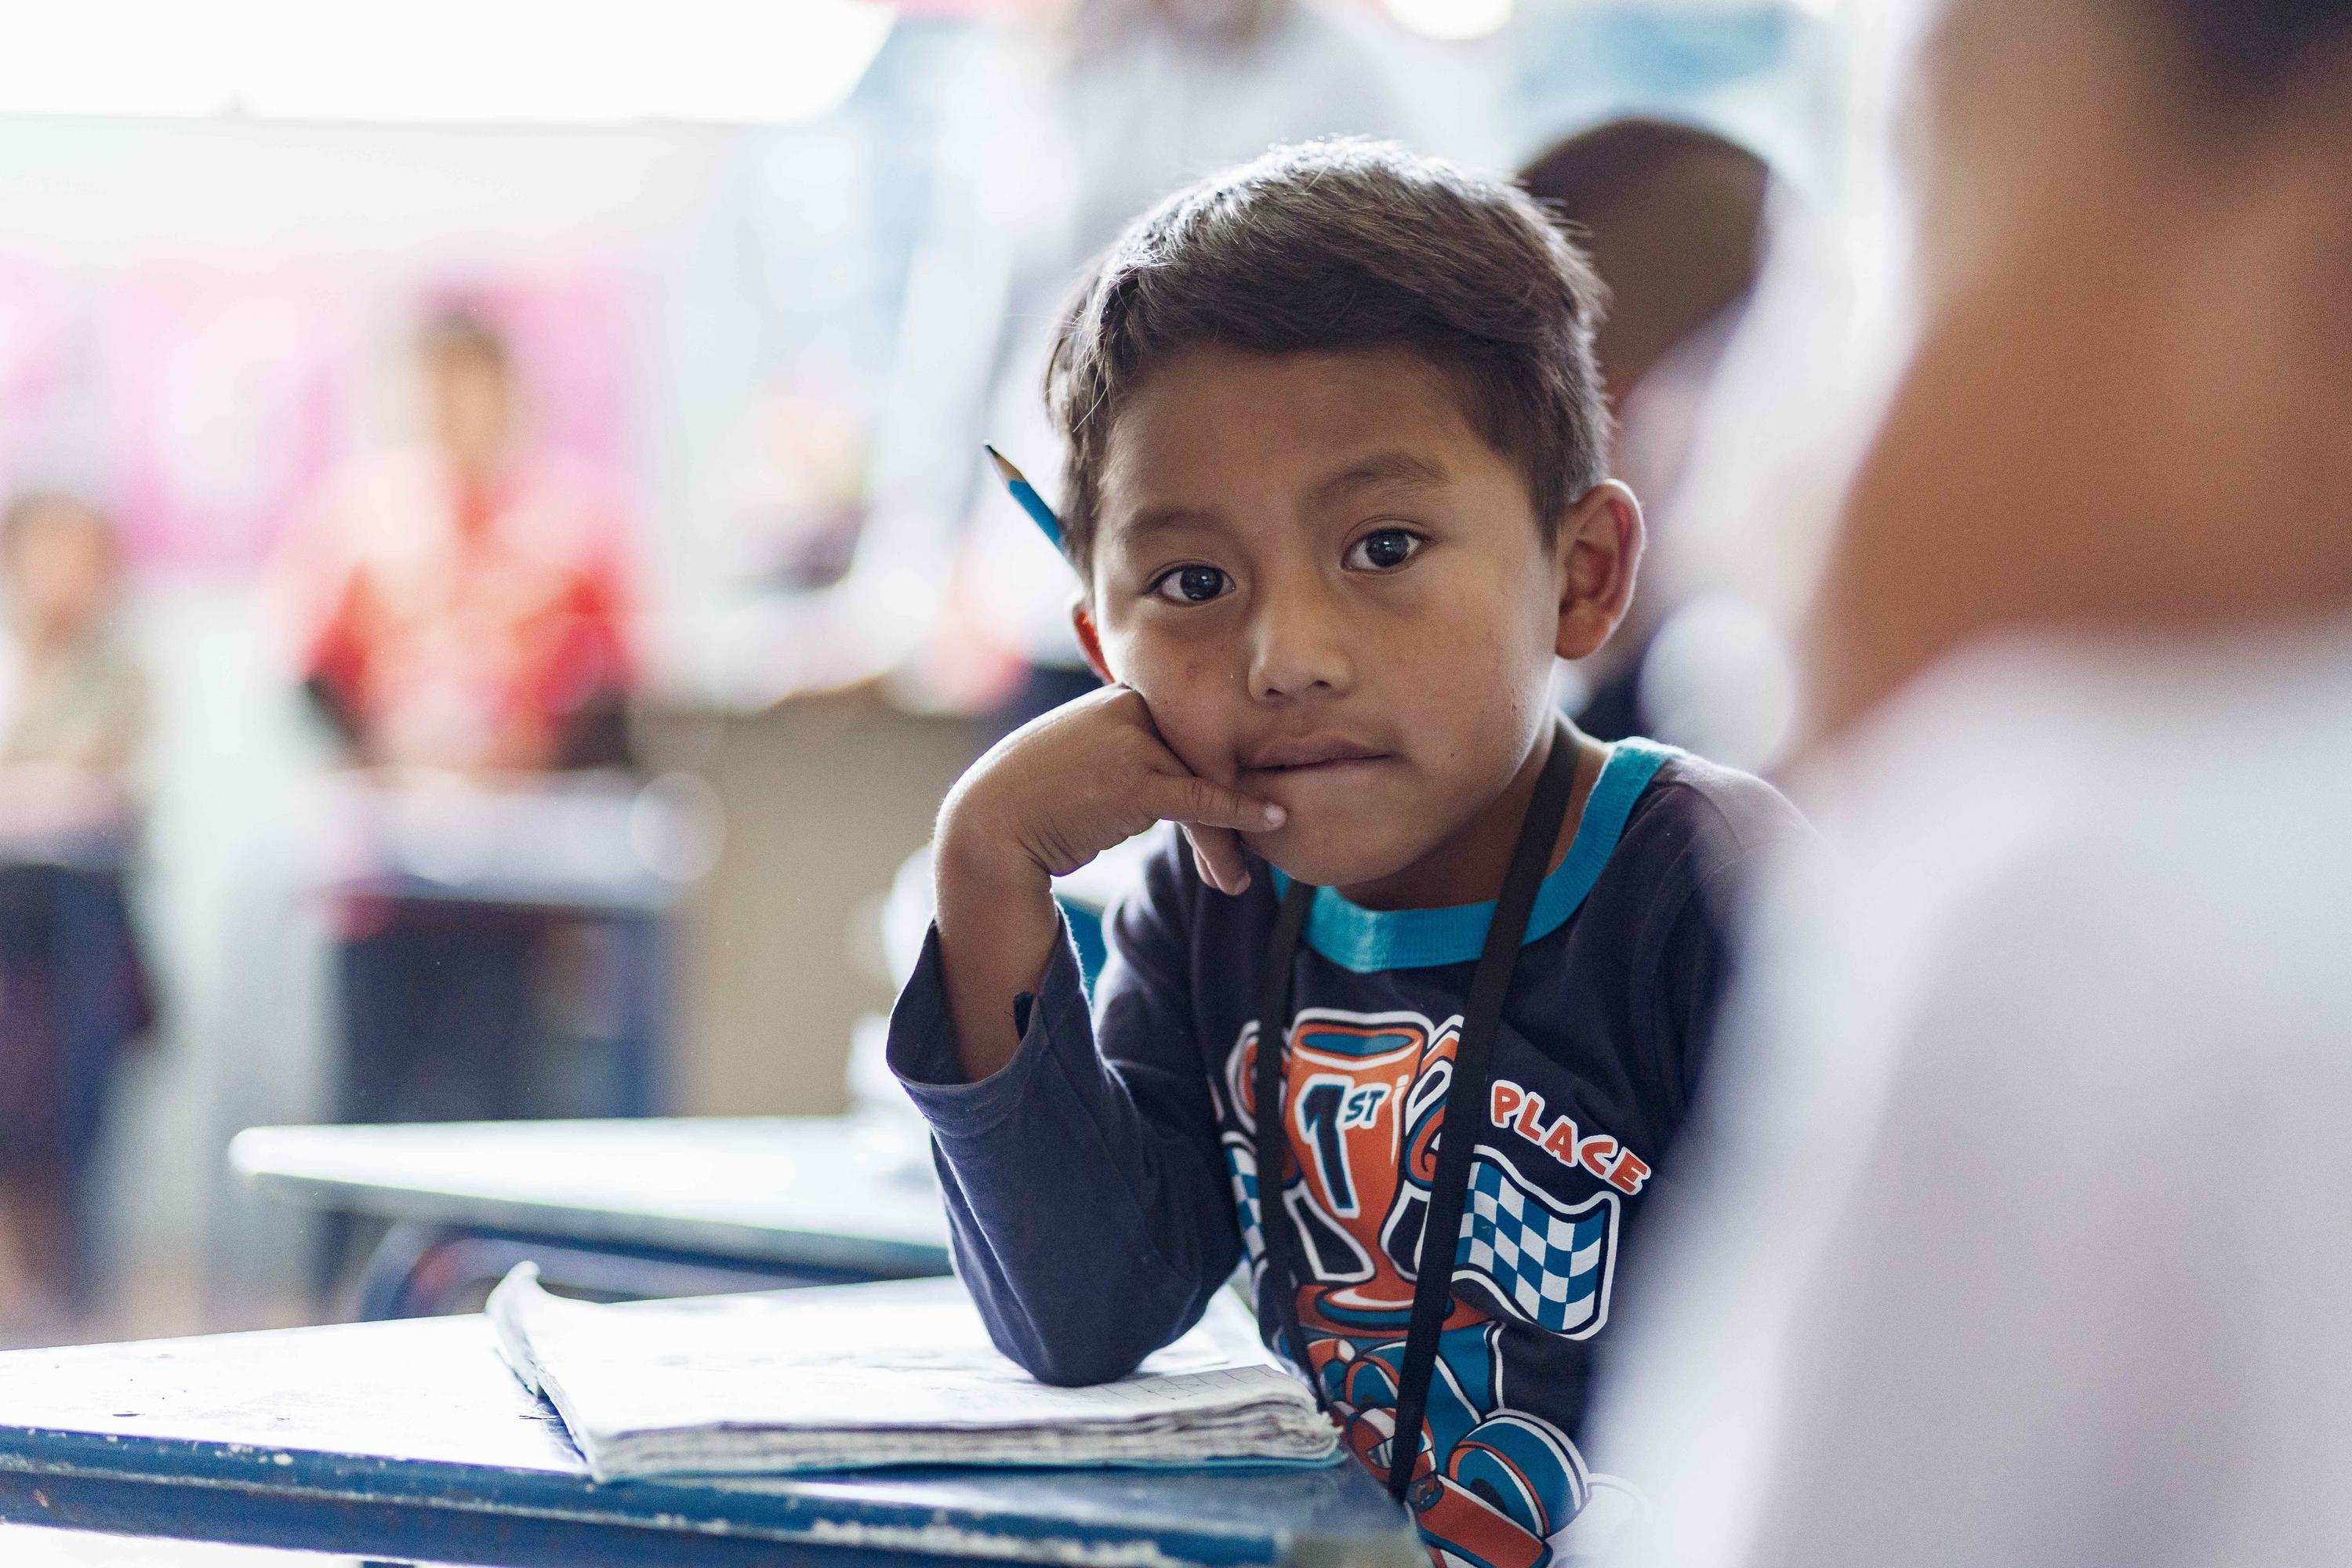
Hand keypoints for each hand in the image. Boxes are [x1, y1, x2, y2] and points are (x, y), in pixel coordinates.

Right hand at [931, 687, 1283, 1078]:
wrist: (990, 826)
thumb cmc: (1036, 797)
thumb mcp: (1087, 752)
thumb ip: (1131, 745)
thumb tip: (1181, 763)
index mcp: (1122, 695)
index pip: (1187, 736)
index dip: (1213, 778)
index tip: (1231, 818)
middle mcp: (1129, 708)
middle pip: (1201, 760)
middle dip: (1226, 812)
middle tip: (1241, 859)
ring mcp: (1132, 741)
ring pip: (1204, 787)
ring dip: (1224, 839)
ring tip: (1236, 879)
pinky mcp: (1135, 781)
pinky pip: (1201, 801)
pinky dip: (1240, 815)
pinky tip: (1272, 821)